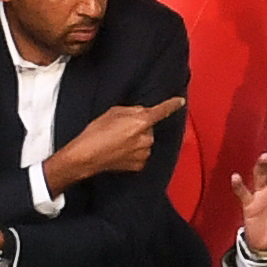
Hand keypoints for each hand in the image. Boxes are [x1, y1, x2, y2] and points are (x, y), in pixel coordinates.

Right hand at [44, 95, 184, 193]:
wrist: (86, 156)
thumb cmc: (96, 133)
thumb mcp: (113, 112)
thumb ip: (133, 111)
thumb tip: (142, 113)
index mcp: (141, 122)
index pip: (162, 111)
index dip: (172, 105)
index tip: (180, 101)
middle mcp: (146, 138)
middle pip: (149, 127)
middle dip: (140, 126)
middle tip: (122, 128)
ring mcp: (144, 153)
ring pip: (146, 141)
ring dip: (137, 139)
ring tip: (118, 140)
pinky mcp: (139, 165)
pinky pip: (142, 154)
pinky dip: (134, 151)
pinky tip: (120, 151)